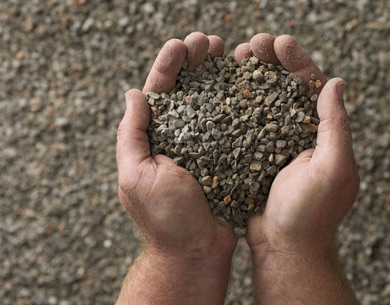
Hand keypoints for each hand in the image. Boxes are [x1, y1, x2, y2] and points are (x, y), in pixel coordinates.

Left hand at [116, 32, 235, 304]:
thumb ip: (132, 135)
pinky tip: (247, 87)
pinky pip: (231, 126)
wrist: (195, 253)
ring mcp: (203, 148)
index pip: (160, 91)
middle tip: (213, 42)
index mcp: (153, 140)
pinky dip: (237, 104)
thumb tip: (132, 94)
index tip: (185, 44)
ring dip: (219, 76)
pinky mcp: (226, 159)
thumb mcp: (137, 175)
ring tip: (231, 54)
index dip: (170, 64)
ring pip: (211, 103)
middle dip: (197, 62)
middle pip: (187, 90)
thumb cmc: (165, 219)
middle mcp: (178, 139)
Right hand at [235, 33, 359, 303]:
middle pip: (284, 88)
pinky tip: (219, 92)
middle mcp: (299, 135)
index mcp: (322, 134)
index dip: (296, 61)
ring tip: (233, 59)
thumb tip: (336, 82)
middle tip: (250, 45)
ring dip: (249, 78)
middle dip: (269, 63)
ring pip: (261, 102)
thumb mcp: (333, 169)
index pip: (311, 87)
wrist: (285, 248)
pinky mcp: (252, 156)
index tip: (278, 43)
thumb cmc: (311, 214)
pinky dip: (234, 105)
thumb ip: (335, 127)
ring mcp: (274, 144)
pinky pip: (243, 124)